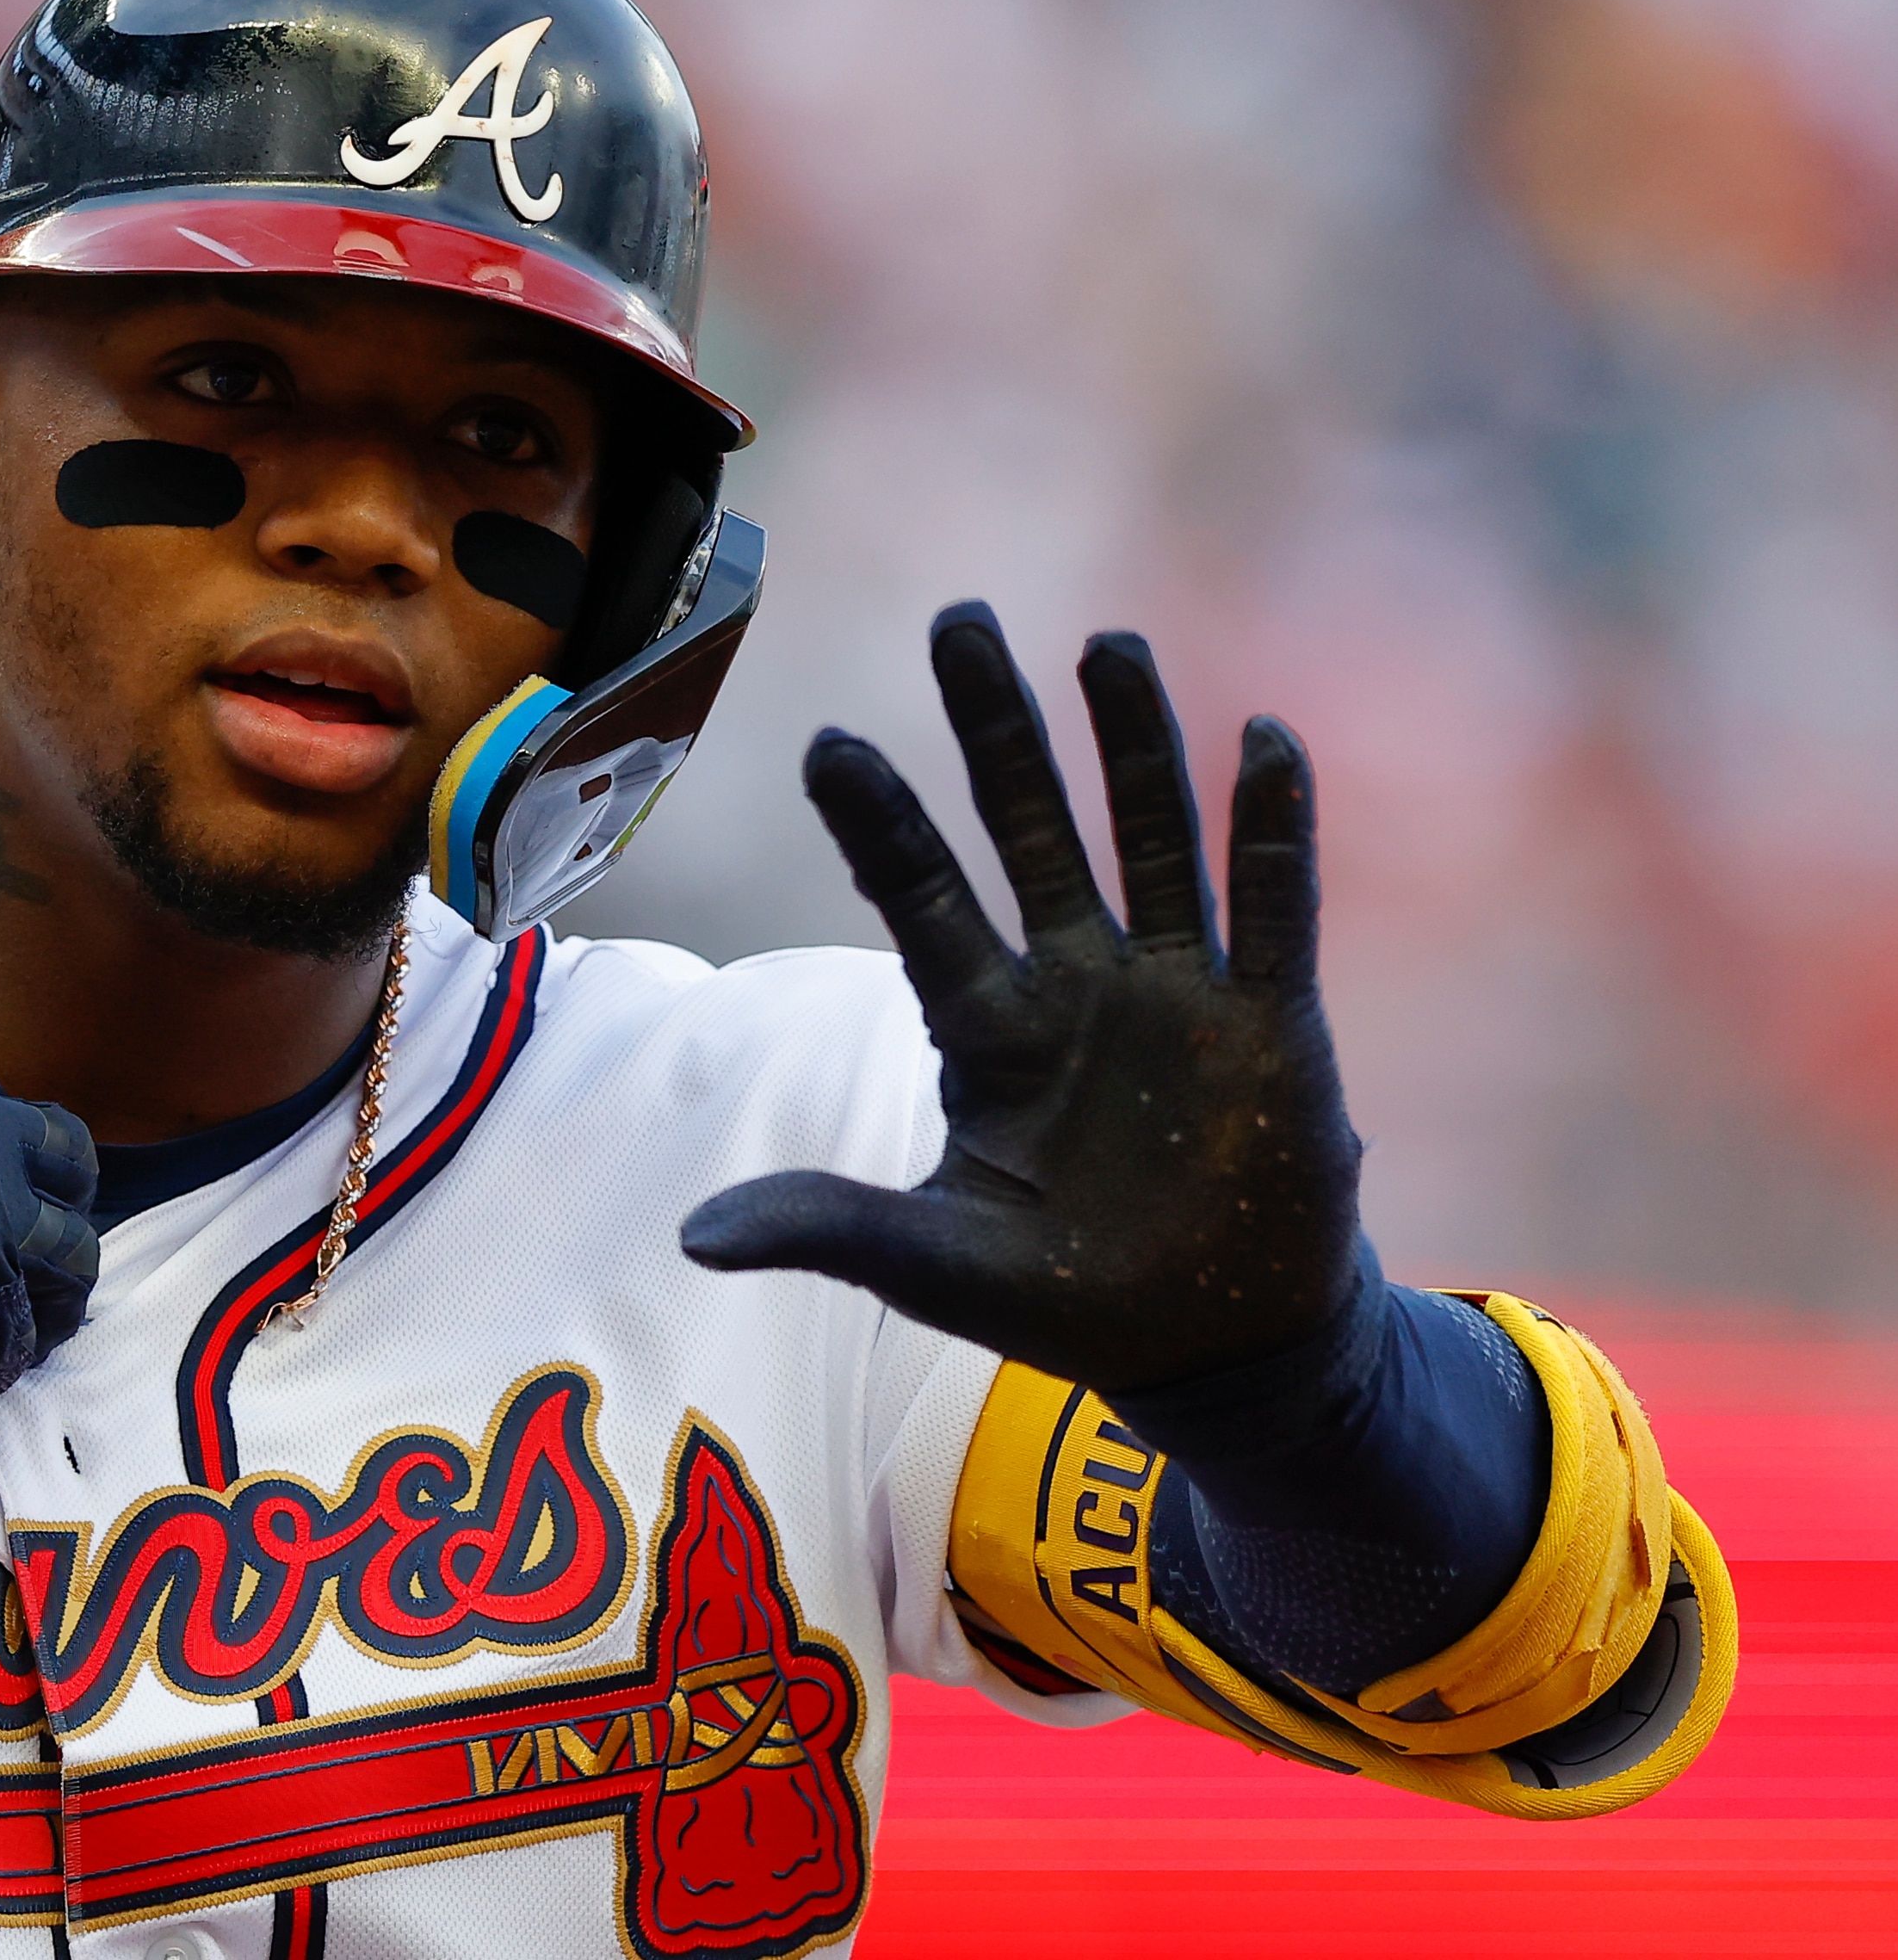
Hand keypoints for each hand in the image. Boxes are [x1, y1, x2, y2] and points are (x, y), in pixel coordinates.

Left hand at [681, 603, 1361, 1396]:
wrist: (1214, 1347)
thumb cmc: (1066, 1296)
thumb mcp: (934, 1265)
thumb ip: (830, 1228)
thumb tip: (693, 1237)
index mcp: (986, 1030)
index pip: (918, 901)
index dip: (877, 823)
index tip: (828, 741)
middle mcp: (1074, 985)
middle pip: (1026, 832)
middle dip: (996, 731)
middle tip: (959, 620)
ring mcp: (1174, 993)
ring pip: (1148, 840)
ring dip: (1134, 745)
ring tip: (1106, 644)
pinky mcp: (1270, 1022)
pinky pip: (1272, 909)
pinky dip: (1270, 829)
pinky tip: (1263, 739)